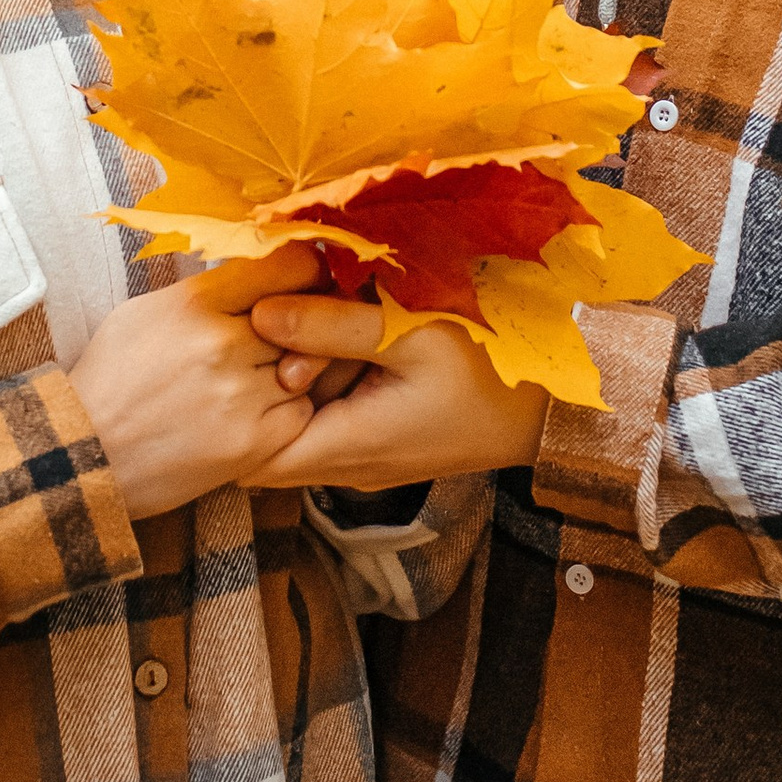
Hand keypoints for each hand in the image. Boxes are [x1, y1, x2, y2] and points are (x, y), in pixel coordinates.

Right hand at [67, 241, 325, 521]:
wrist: (84, 457)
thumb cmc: (113, 379)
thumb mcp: (146, 312)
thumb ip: (207, 291)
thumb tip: (261, 269)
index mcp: (194, 302)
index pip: (288, 266)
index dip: (308, 272)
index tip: (309, 281)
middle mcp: (222, 342)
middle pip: (301, 319)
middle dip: (297, 327)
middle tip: (282, 337)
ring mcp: (240, 395)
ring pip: (305, 365)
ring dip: (292, 371)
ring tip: (257, 379)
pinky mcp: (252, 443)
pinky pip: (301, 411)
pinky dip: (286, 411)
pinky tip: (255, 413)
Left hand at [246, 297, 548, 490]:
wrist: (549, 407)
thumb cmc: (487, 367)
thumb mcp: (407, 333)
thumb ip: (331, 325)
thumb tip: (260, 314)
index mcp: (347, 446)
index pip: (250, 457)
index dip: (233, 408)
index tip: (238, 353)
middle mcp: (348, 466)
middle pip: (268, 443)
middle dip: (257, 392)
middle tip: (270, 331)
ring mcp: (365, 460)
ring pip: (297, 431)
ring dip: (292, 388)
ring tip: (305, 331)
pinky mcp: (381, 445)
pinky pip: (328, 425)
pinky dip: (321, 390)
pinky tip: (335, 346)